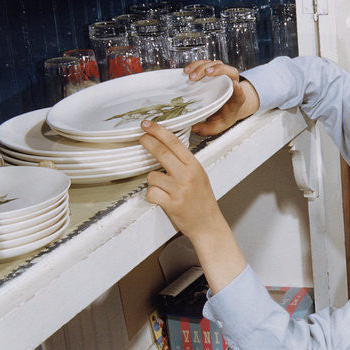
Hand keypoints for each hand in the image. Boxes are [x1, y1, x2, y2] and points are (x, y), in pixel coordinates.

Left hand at [140, 120, 247, 290]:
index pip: (174, 143)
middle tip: (141, 138)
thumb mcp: (198, 176)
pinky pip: (151, 193)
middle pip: (161, 153)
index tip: (147, 124)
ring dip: (153, 182)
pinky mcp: (172, 204)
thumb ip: (183, 163)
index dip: (158, 131)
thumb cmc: (202, 200)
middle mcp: (188, 176)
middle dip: (148, 142)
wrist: (208, 224)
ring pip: (152, 176)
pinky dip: (153, 196)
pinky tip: (163, 200)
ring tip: (165, 190)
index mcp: (195, 166)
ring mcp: (180, 190)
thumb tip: (163, 146)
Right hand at [182, 60, 259, 135]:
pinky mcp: (212, 71)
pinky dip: (196, 64)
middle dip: (219, 70)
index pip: (240, 94)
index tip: (235, 85)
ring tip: (190, 76)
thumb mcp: (216, 126)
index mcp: (236, 100)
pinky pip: (206, 63)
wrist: (223, 107)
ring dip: (203, 67)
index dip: (238, 90)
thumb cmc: (221, 116)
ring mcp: (223, 75)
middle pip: (230, 72)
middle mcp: (232, 84)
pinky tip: (186, 70)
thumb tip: (194, 127)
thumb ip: (206, 128)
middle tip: (205, 74)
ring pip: (217, 64)